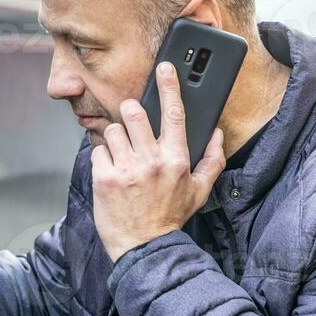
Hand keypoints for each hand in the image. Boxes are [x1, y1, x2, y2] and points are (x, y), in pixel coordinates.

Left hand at [91, 61, 225, 262]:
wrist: (145, 248)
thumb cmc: (170, 218)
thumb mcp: (200, 191)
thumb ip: (212, 160)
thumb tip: (218, 134)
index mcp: (177, 159)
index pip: (174, 113)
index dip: (169, 86)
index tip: (165, 68)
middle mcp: (151, 160)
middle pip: (135, 113)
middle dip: (130, 112)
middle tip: (132, 124)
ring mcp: (126, 169)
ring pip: (113, 130)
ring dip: (115, 138)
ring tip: (122, 156)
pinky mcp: (104, 179)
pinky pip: (98, 151)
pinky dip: (102, 158)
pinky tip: (111, 172)